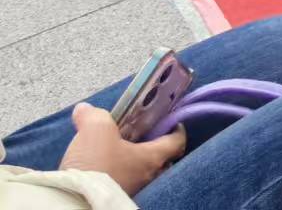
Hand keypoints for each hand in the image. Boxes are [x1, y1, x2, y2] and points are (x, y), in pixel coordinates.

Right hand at [60, 105, 183, 197]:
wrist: (75, 200)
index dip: (176, 129)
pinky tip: (103, 165)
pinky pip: (125, 181)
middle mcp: (148, 176)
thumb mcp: (96, 130)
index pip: (177, 142)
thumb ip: (94, 115)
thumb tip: (86, 110)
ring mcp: (133, 189)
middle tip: (141, 133)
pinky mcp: (116, 196)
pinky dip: (119, 172)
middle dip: (154, 145)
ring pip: (142, 171)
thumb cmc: (96, 164)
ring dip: (133, 160)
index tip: (170, 121)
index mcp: (153, 158)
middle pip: (162, 158)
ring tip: (117, 148)